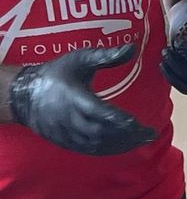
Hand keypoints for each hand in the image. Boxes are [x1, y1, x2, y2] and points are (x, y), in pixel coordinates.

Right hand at [6, 45, 154, 155]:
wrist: (25, 95)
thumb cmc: (57, 73)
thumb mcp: (79, 59)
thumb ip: (105, 56)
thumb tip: (132, 48)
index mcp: (74, 97)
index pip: (98, 112)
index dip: (118, 119)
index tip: (138, 123)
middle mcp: (70, 119)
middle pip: (101, 132)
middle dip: (127, 135)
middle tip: (149, 133)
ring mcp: (67, 133)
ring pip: (97, 144)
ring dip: (121, 145)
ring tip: (142, 140)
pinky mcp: (66, 142)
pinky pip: (89, 150)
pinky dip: (108, 150)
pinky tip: (124, 146)